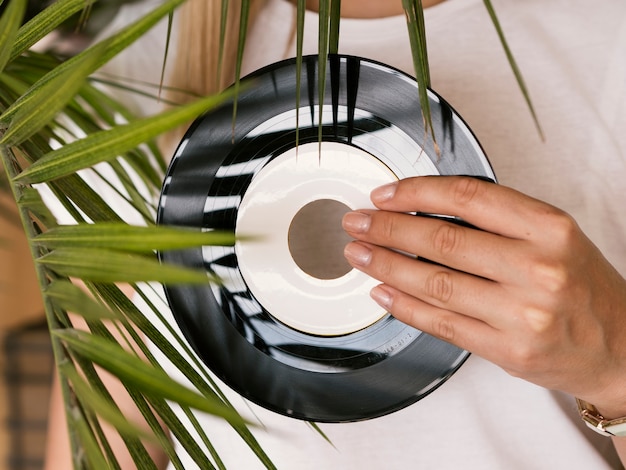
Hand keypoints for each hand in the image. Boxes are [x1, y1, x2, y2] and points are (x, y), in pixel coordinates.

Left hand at [342, 176, 625, 417]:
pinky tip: (382, 292)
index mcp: (550, 228)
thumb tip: (423, 207)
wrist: (620, 347)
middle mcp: (538, 268)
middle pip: (442, 239)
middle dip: (387, 228)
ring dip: (385, 265)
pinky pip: (442, 323)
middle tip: (357, 222)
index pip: (468, 196)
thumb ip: (497, 220)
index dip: (416, 192)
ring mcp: (522, 313)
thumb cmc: (582, 286)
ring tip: (359, 253)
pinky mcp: (508, 350)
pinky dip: (404, 306)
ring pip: (434, 282)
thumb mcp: (554, 236)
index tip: (385, 194)